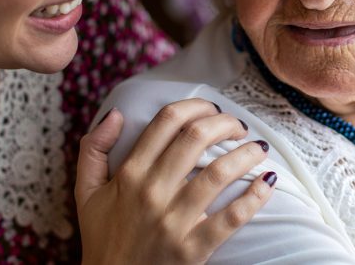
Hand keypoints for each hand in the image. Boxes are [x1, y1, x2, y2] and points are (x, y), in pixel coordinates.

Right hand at [75, 99, 275, 263]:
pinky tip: (267, 181)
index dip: (197, 106)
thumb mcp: (87, 193)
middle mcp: (151, 192)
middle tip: (239, 127)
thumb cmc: (104, 237)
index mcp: (130, 173)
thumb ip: (93, 149)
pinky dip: (255, 197)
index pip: (168, 121)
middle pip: (197, 137)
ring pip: (219, 173)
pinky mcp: (193, 249)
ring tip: (259, 149)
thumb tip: (116, 114)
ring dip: (247, 153)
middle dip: (226, 123)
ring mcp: (173, 221)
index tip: (212, 109)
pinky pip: (232, 218)